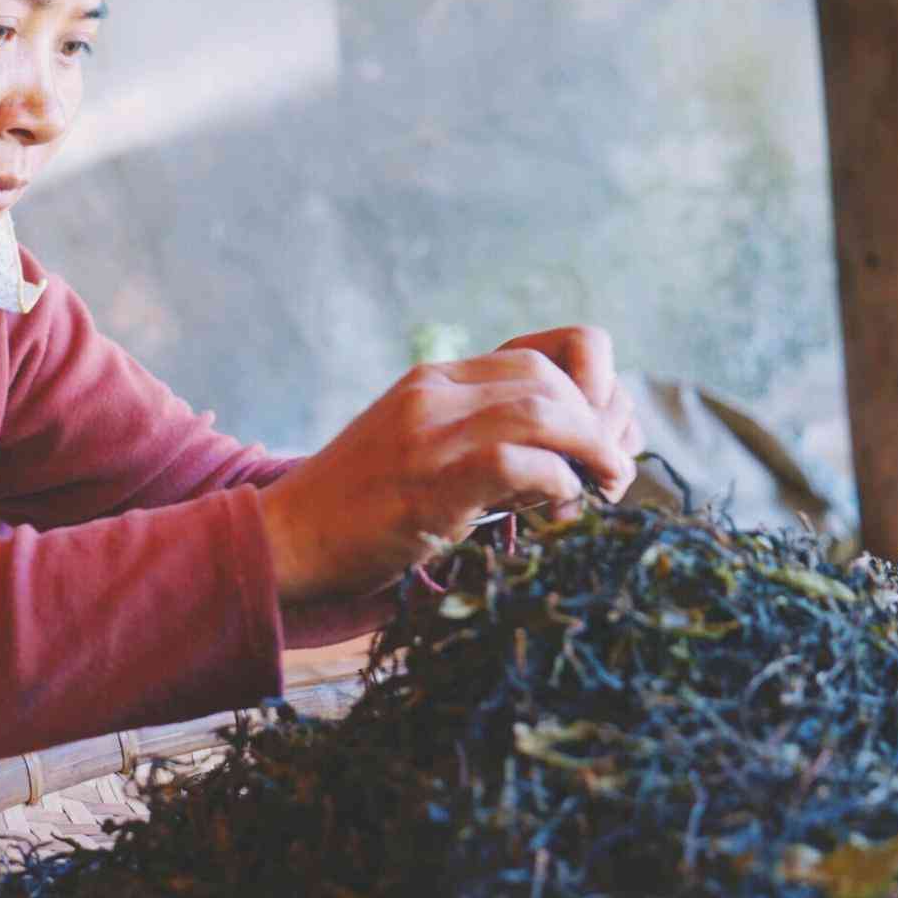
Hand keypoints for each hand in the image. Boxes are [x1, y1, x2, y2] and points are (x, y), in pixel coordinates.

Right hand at [257, 327, 638, 605]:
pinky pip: (514, 463)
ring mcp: (426, 436)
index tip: (601, 439)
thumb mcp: (419, 454)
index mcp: (432, 382)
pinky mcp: (426, 486)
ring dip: (591, 451)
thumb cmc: (357, 513)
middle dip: (597, 424)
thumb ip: (479, 442)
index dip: (588, 393)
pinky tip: (559, 507)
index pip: (536, 357)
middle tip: (612, 474)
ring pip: (541, 411)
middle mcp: (431, 395)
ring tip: (605, 489)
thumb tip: (568, 463)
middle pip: (548, 380)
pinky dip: (555, 482)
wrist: (286, 541)